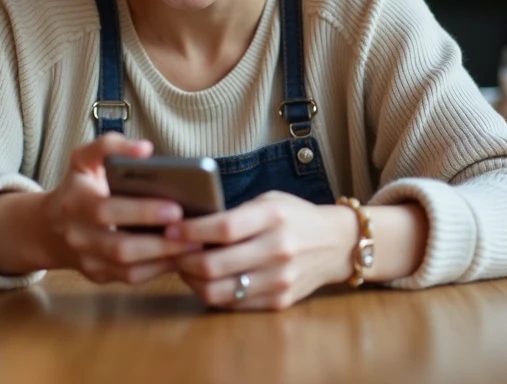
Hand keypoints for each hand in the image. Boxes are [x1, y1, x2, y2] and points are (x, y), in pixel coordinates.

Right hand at [44, 133, 203, 284]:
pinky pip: (131, 278)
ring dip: (164, 260)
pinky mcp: (97, 276)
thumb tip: (144, 149)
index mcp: (75, 203)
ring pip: (128, 269)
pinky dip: (158, 270)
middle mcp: (77, 236)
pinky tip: (181, 257)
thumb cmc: (78, 186)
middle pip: (120, 247)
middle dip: (160, 243)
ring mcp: (86, 260)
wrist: (49, 226)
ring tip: (195, 246)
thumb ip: (110, 145)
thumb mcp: (83, 158)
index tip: (176, 208)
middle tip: (194, 233)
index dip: (142, 212)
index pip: (107, 211)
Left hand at [168, 191, 357, 310]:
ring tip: (184, 267)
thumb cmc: (295, 217)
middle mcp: (278, 250)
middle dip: (183, 260)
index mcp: (273, 218)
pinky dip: (212, 293)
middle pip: (215, 265)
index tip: (170, 230)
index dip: (191, 232)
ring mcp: (280, 280)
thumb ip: (234, 213)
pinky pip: (233, 304)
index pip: (223, 228)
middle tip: (171, 252)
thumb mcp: (268, 201)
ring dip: (192, 281)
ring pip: (219, 291)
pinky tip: (204, 280)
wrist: (336, 244)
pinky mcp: (279, 301)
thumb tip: (188, 223)